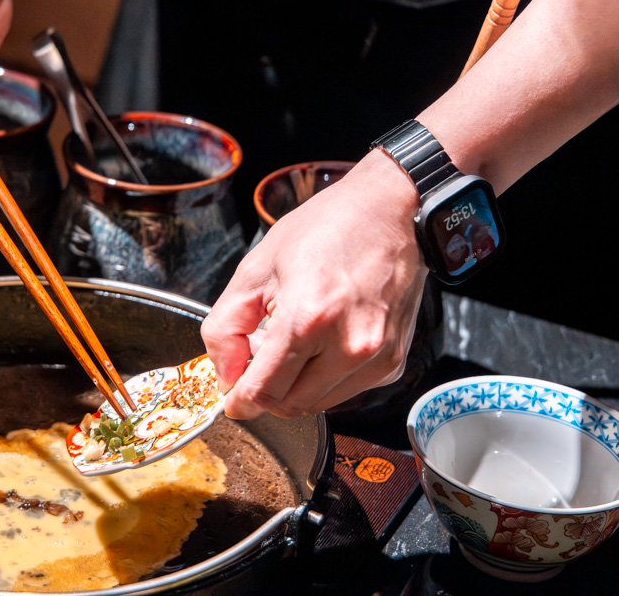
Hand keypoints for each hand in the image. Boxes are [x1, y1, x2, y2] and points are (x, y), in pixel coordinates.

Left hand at [201, 151, 427, 417]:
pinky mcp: (393, 361)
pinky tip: (319, 343)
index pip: (264, 392)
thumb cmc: (324, 230)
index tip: (231, 397)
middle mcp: (349, 345)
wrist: (387, 212)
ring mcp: (376, 357)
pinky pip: (345, 390)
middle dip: (265, 391)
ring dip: (294, 386)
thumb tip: (225, 376)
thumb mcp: (254, 270)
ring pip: (318, 404)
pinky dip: (323, 378)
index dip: (239, 399)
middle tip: (256, 358)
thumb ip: (225, 328)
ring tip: (288, 344)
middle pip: (290, 405)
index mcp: (308, 319)